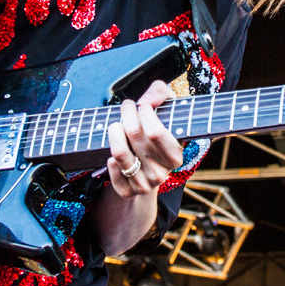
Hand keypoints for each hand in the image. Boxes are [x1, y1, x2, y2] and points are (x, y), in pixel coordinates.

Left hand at [106, 81, 183, 197]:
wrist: (152, 167)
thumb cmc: (160, 132)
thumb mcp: (168, 109)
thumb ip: (161, 94)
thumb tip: (147, 101)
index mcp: (175, 156)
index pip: (155, 132)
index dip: (144, 112)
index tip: (142, 105)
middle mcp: (161, 173)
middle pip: (134, 135)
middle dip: (127, 114)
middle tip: (126, 107)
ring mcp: (144, 184)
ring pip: (119, 152)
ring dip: (114, 131)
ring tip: (117, 124)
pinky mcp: (127, 191)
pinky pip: (112, 169)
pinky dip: (110, 156)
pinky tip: (117, 149)